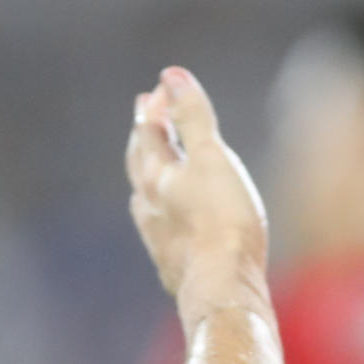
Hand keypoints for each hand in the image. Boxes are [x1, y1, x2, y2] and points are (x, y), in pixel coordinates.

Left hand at [125, 67, 270, 321]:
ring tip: (149, 167)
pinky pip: (159, 229)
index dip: (155, 108)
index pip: (149, 132)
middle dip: (144, 136)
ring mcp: (158, 238)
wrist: (223, 288)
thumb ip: (192, 118)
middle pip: (140, 163)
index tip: (159, 89)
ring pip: (144, 198)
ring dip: (148, 175)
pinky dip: (162, 212)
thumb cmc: (222, 220)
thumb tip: (171, 75)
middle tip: (144, 114)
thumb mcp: (212, 158)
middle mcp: (148, 206)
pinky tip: (168, 224)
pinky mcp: (173, 266)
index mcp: (156, 177)